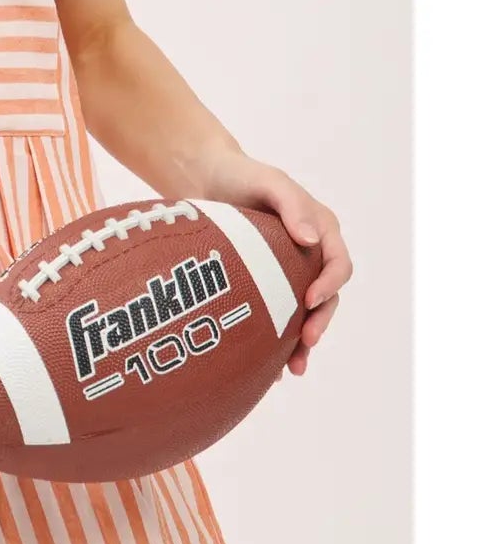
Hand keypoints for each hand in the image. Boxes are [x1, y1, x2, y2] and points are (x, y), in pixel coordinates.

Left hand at [194, 152, 350, 374]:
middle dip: (320, 322)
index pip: (337, 264)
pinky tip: (270, 367)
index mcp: (321, 230)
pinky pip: (277, 315)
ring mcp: (287, 271)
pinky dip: (276, 341)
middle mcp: (309, 254)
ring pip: (304, 313)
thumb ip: (293, 206)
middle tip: (306, 342)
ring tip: (295, 368)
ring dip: (302, 341)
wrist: (205, 178)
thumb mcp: (270, 182)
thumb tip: (312, 240)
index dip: (329, 286)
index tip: (310, 301)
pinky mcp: (264, 282)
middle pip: (326, 296)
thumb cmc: (242, 175)